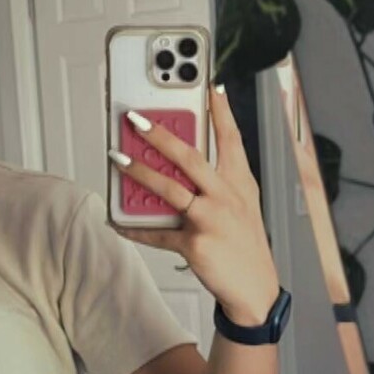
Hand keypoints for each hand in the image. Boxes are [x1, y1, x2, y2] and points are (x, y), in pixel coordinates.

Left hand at [109, 85, 280, 323]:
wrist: (255, 287)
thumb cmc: (244, 243)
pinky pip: (157, 234)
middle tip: (136, 119)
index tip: (211, 86)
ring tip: (118, 158)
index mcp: (239, 183)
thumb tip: (178, 163)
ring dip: (139, 172)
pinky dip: (135, 228)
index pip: (231, 139)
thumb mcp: (242, 204)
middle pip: (189, 157)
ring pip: (168, 190)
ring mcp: (209, 220)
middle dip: (159, 135)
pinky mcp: (194, 245)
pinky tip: (117, 221)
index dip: (221, 111)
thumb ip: (217, 180)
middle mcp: (225, 197)